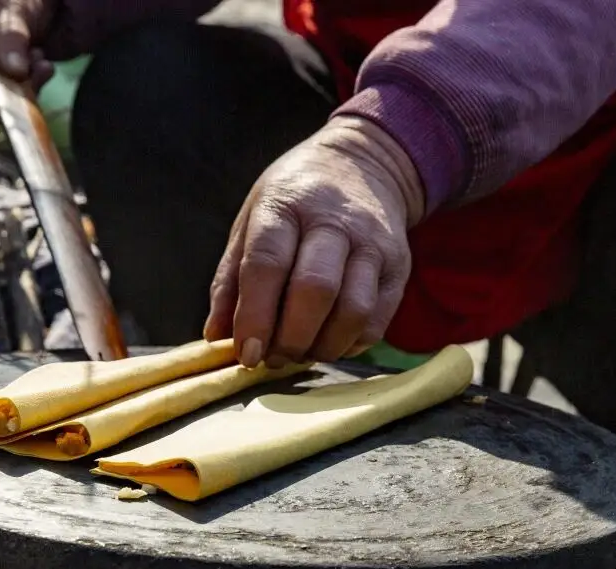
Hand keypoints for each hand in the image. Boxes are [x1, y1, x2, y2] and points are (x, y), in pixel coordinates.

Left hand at [204, 116, 425, 367]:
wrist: (364, 164)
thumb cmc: (295, 201)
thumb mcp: (251, 220)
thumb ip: (230, 279)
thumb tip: (216, 336)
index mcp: (286, 205)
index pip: (268, 265)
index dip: (255, 316)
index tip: (246, 353)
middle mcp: (334, 221)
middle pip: (315, 290)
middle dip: (290, 338)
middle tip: (273, 358)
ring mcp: (373, 243)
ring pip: (353, 310)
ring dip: (322, 347)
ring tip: (300, 353)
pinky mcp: (399, 266)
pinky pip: (377, 320)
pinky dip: (350, 344)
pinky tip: (329, 342)